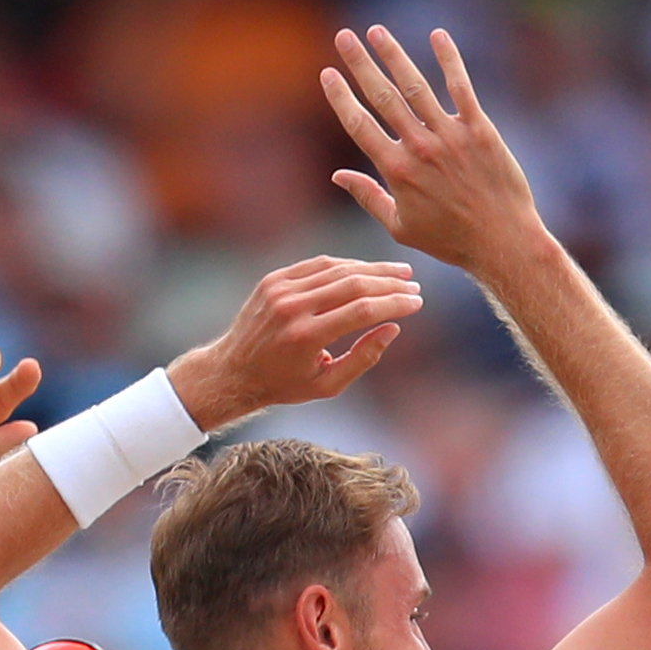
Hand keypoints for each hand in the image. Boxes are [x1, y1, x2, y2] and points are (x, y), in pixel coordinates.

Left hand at [172, 256, 423, 425]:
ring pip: (336, 269)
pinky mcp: (274, 279)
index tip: (417, 302)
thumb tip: (393, 328)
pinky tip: (366, 269)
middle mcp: (292, 308)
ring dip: (371, 269)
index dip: (394, 303)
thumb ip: (363, 358)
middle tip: (413, 284)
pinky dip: (345, 265)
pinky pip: (317, 265)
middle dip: (389, 282)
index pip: (362, 310)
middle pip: (352, 284)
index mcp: (306, 337)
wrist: (234, 370)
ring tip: (398, 272)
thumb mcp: (327, 385)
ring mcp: (280, 289)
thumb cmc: (285, 384)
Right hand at [320, 26, 547, 284]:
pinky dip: (449, 60)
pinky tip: (437, 36)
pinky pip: (462, 88)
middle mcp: (420, 148)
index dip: (341, 97)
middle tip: (344, 36)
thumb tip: (338, 174)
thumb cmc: (450, 240)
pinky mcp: (480, 130)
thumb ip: (368, 197)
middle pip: (382, 97)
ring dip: (394, 55)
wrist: (501, 242)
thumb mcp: (400, 227)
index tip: (327, 73)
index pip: (360, 125)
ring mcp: (451, 136)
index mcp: (397, 171)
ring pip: (415, 86)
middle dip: (360, 64)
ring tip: (377, 31)